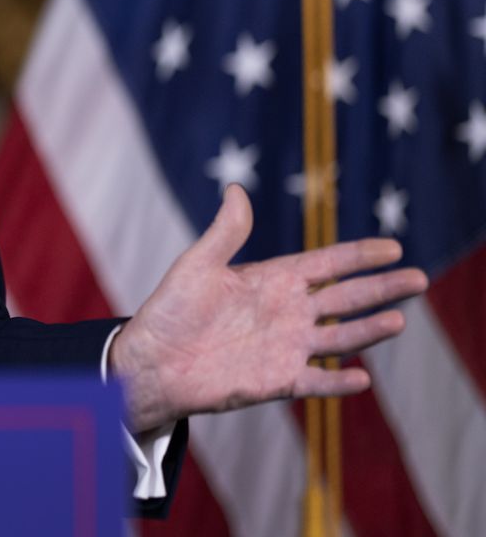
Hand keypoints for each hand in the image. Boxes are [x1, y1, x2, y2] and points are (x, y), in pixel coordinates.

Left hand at [109, 183, 428, 431]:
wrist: (151, 360)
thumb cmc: (171, 310)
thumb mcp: (198, 264)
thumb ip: (225, 233)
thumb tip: (235, 189)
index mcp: (274, 281)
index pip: (327, 265)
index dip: (358, 256)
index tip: (392, 247)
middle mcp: (289, 313)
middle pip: (346, 298)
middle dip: (382, 288)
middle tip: (419, 278)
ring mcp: (287, 347)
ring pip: (340, 338)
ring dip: (369, 331)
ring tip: (399, 320)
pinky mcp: (278, 380)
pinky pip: (316, 382)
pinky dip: (338, 382)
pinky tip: (362, 378)